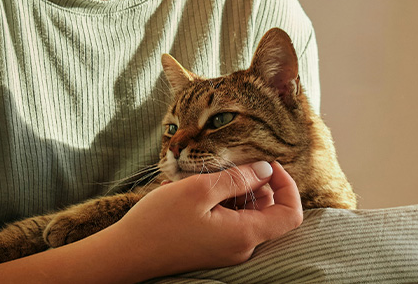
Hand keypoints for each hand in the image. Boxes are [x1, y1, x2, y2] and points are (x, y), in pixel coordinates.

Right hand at [105, 161, 303, 275]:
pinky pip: (230, 221)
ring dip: (235, 190)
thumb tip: (266, 170)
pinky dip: (220, 201)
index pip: (290, 214)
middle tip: (229, 165)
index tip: (266, 164)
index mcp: (244, 235)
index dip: (286, 185)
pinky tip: (194, 190)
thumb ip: (237, 178)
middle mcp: (241, 247)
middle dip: (257, 183)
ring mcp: (227, 249)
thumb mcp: (199, 189)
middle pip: (270, 211)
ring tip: (205, 177)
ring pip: (248, 214)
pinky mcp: (213, 247)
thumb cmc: (159, 222)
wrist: (126, 254)